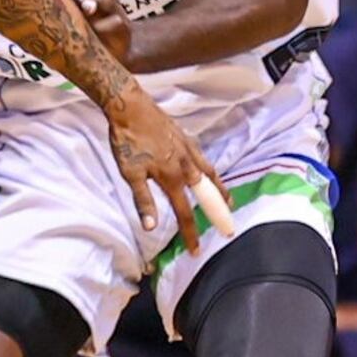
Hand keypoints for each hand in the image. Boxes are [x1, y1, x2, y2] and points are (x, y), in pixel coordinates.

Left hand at [59, 0, 131, 65]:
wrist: (115, 53)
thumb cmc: (90, 30)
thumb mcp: (75, 14)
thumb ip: (64, 1)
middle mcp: (107, 0)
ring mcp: (117, 13)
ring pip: (110, 3)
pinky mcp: (124, 29)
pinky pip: (118, 24)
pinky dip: (109, 24)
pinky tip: (101, 25)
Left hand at [102, 89, 218, 246]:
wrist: (130, 106)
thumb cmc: (127, 141)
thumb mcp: (130, 174)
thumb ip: (144, 201)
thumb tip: (151, 227)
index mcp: (173, 178)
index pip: (185, 213)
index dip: (191, 233)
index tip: (197, 250)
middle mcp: (186, 166)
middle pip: (207, 195)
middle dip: (218, 214)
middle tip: (229, 228)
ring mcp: (188, 150)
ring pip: (210, 175)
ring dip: (220, 191)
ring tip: (228, 200)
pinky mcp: (185, 138)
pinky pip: (203, 159)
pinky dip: (210, 170)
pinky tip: (207, 170)